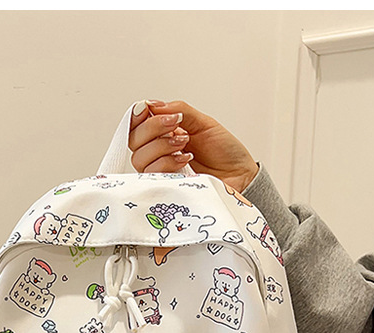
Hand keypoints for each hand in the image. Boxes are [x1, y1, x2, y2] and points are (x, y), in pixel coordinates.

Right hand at [128, 100, 259, 192]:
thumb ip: (179, 110)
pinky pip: (152, 173)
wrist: (240, 175)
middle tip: (177, 125)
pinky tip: (185, 159)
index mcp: (165, 133)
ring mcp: (161, 170)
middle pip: (133, 140)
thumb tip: (153, 105)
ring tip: (184, 144)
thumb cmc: (225, 152)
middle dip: (152, 128)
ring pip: (139, 158)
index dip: (137, 116)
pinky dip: (168, 162)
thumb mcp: (203, 122)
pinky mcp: (165, 186)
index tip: (149, 109)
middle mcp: (158, 151)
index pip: (136, 124)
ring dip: (162, 146)